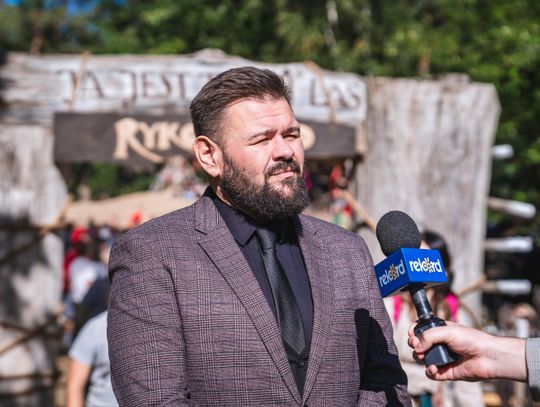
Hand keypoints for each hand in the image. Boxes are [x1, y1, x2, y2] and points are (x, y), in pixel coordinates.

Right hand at [407, 321, 526, 381]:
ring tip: (423, 357)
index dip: (414, 331)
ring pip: (422, 359)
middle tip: (415, 345)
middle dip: (414, 345)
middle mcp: (440, 344)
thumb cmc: (472, 340)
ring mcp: (443, 358)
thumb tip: (415, 346)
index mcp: (440, 330)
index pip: (421, 330)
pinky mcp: (447, 372)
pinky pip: (432, 373)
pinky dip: (430, 371)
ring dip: (420, 358)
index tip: (412, 334)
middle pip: (418, 344)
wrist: (489, 357)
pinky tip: (434, 368)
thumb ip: (428, 336)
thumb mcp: (447, 331)